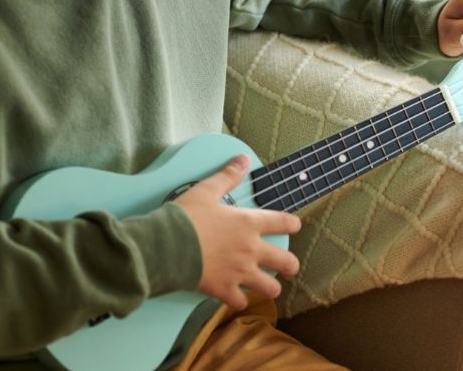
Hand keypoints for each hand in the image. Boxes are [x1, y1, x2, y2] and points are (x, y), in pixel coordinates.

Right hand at [175, 155, 301, 310]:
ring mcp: (240, 272)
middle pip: (285, 261)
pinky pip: (240, 301)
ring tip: (269, 286)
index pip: (281, 222)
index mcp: (248, 224)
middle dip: (290, 264)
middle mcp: (250, 249)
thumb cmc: (186, 217)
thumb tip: (243, 159)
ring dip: (270, 286)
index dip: (292, 224)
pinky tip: (236, 297)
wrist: (167, 246)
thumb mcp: (206, 190)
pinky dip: (238, 300)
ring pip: (269, 287)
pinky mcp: (224, 289)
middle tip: (290, 266)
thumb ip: (227, 176)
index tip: (295, 225)